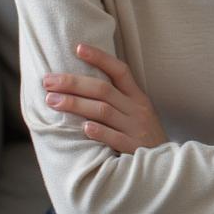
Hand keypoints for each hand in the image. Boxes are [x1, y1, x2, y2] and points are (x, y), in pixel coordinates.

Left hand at [43, 43, 167, 153]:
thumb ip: (117, 100)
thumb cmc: (143, 136)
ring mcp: (136, 128)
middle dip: (73, 83)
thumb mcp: (137, 113)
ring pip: (103, 111)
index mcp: (138, 97)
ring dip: (75, 104)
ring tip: (51, 100)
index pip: (120, 71)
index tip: (78, 48)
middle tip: (48, 81)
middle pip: (103, 90)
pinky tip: (83, 127)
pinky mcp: (133, 148)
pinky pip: (114, 137)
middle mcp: (137, 109)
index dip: (100, 58)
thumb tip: (81, 85)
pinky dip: (99, 131)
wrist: (166, 165)